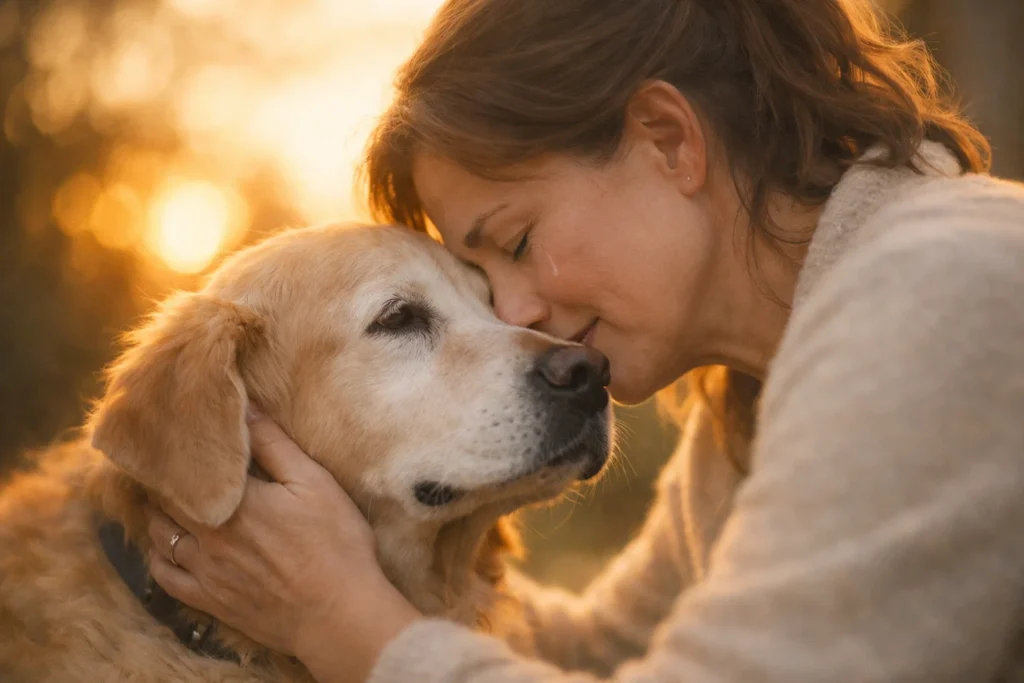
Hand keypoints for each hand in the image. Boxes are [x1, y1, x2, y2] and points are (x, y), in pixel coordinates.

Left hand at [145, 413, 420, 682]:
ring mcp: (205, 570)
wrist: (338, 615)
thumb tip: (244, 407)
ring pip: (161, 533)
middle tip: (165, 460)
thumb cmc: (336, 544)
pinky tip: (165, 544)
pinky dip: (158, 555)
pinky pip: (165, 575)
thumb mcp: (314, 483)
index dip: (179, 448)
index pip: (188, 465)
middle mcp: (209, 533)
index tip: (177, 432)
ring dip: (157, 512)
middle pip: (166, 497)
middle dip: (163, 477)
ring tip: (163, 496)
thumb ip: (274, 444)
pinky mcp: (209, 600)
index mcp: (235, 498)